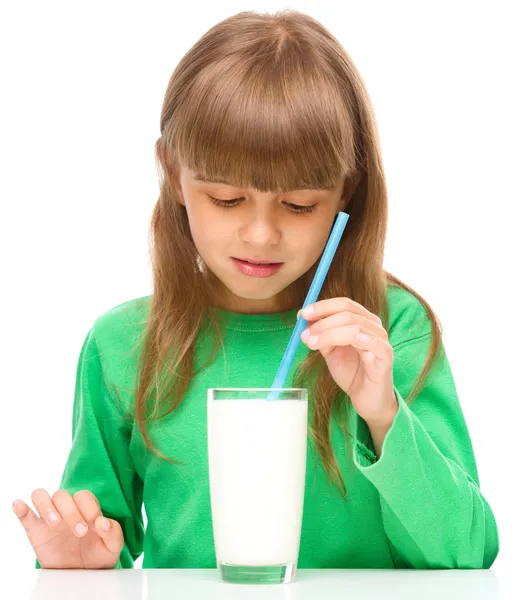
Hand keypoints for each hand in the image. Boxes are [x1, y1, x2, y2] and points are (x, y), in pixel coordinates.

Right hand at [12, 488, 123, 568]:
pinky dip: (21, 508)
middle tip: (80, 532)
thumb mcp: (113, 546)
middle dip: (71, 512)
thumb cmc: (98, 555)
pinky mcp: (35, 531)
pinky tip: (20, 506)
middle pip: (62, 495)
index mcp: (85, 508)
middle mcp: (66, 509)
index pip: (83, 496)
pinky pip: (25, 515)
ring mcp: (49, 518)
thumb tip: (103, 523)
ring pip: (41, 496)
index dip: (89, 507)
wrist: (83, 574)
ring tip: (55, 523)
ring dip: (47, 506)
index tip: (94, 524)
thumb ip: (113, 532)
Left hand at [298, 297, 397, 430]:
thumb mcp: (331, 351)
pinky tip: (348, 341)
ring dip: (329, 333)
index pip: (343, 304)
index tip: (302, 314)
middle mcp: (373, 326)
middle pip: (347, 312)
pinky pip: (374, 343)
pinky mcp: (386, 356)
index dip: (322, 307)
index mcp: (361, 320)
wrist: (367, 398)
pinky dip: (361, 339)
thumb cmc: (351, 372)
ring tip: (312, 343)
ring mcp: (381, 340)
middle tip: (305, 333)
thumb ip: (320, 336)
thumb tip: (303, 322)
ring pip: (355, 327)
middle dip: (322, 321)